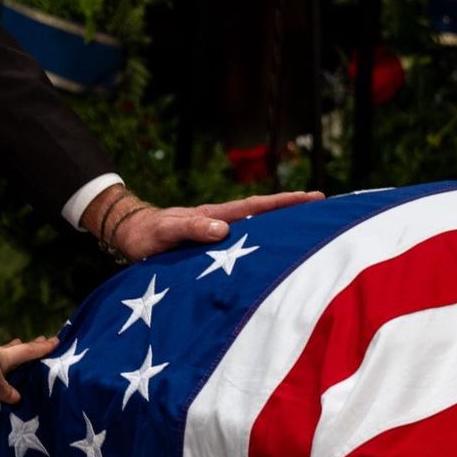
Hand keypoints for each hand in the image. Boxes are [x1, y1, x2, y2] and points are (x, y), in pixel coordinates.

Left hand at [0, 325, 57, 403]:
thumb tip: (17, 398)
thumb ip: (4, 389)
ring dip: (14, 352)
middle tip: (42, 340)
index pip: (30, 352)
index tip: (57, 340)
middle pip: (19, 349)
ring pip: (5, 353)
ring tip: (20, 347)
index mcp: (9, 356)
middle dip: (31, 346)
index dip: (43, 348)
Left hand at [82, 186, 323, 261]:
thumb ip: (191, 227)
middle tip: (326, 210)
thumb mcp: (167, 231)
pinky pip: (244, 246)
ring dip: (281, 230)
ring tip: (310, 235)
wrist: (130, 236)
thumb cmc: (147, 235)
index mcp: (217, 214)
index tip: (315, 198)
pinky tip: (274, 259)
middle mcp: (223, 222)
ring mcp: (219, 234)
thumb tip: (224, 229)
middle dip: (294, 212)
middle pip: (265, 215)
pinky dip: (262, 247)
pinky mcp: (213, 248)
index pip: (258, 206)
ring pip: (257, 230)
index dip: (286, 202)